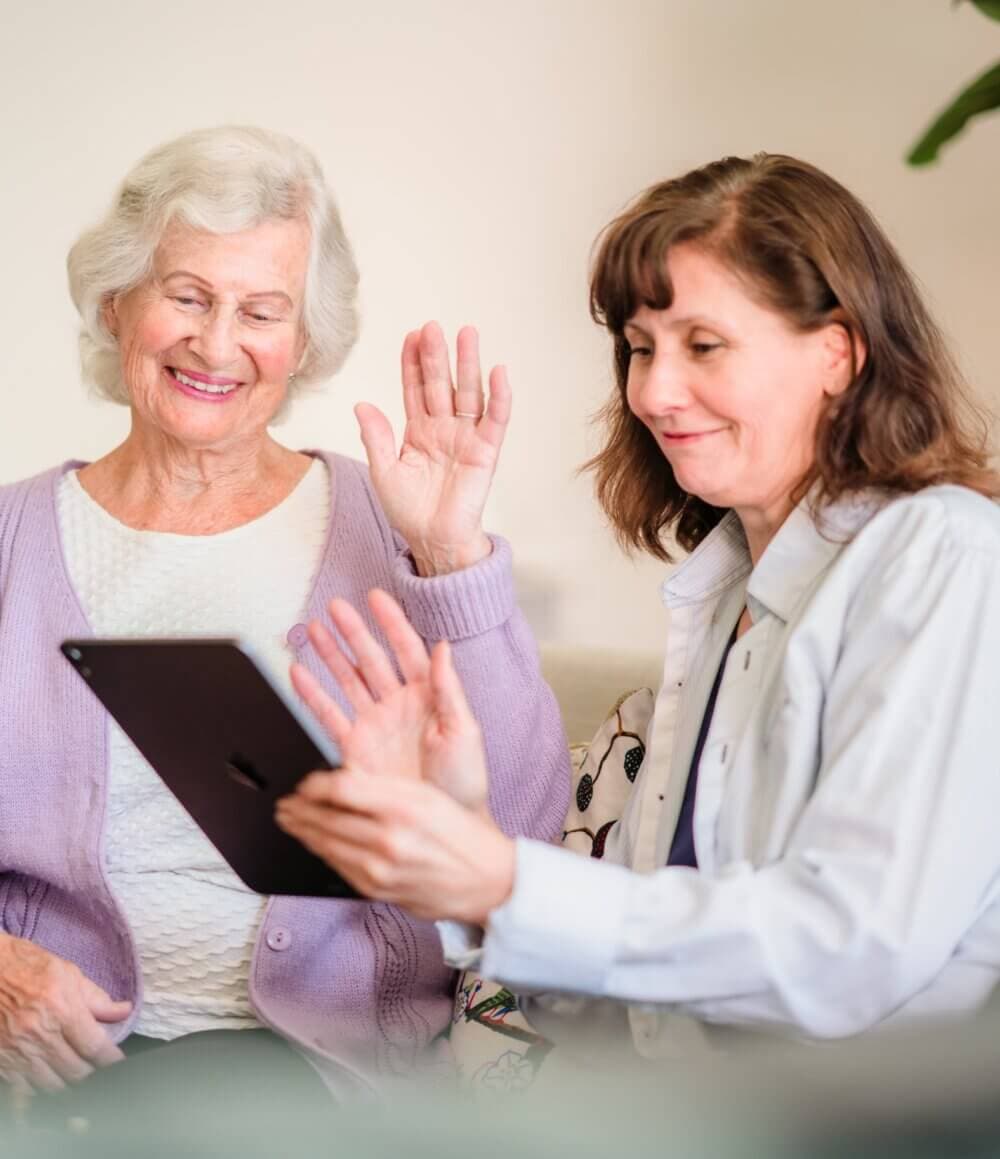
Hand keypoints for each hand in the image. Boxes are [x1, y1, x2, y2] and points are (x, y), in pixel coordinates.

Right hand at [0, 934, 130, 1095]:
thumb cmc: (27, 966)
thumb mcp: (68, 973)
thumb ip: (97, 998)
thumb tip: (123, 1011)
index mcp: (62, 1009)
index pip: (95, 1046)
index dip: (111, 1059)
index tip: (117, 1063)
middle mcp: (41, 1034)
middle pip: (76, 1071)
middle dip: (92, 1073)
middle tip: (97, 1068)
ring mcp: (18, 1051)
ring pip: (52, 1085)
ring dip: (68, 1084)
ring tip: (75, 1076)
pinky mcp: (2, 1062)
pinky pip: (22, 1093)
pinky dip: (37, 1095)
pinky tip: (46, 1090)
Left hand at [276, 771, 515, 923]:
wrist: (485, 880)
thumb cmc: (460, 833)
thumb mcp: (427, 796)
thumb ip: (383, 788)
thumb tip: (340, 783)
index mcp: (403, 807)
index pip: (341, 789)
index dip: (314, 784)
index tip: (304, 783)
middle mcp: (388, 839)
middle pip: (326, 818)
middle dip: (298, 809)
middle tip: (283, 803)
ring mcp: (380, 869)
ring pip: (326, 845)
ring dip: (301, 831)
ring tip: (288, 821)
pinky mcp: (376, 891)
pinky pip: (338, 867)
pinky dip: (321, 853)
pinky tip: (314, 843)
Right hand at [290, 588, 488, 808]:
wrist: (446, 827)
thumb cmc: (464, 782)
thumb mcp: (465, 731)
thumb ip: (449, 689)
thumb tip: (444, 647)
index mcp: (428, 696)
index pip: (406, 649)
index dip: (391, 622)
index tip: (375, 597)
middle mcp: (398, 705)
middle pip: (370, 658)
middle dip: (352, 631)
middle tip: (334, 606)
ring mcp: (375, 725)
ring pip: (347, 679)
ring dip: (330, 654)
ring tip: (312, 629)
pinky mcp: (355, 748)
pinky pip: (329, 714)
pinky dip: (313, 694)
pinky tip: (299, 672)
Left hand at [355, 322, 510, 575]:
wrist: (433, 540)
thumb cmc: (409, 511)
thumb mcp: (384, 472)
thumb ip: (376, 438)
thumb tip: (361, 405)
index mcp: (418, 431)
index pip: (415, 388)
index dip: (413, 363)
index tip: (411, 336)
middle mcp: (443, 428)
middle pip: (441, 383)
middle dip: (437, 355)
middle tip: (434, 326)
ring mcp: (466, 437)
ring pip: (467, 393)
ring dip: (468, 364)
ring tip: (467, 334)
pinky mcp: (486, 452)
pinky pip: (495, 420)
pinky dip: (498, 397)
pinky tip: (497, 373)